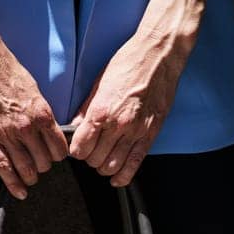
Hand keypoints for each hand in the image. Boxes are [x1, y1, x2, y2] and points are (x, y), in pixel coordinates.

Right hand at [0, 34, 67, 198]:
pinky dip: (14, 184)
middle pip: (44, 162)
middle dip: (44, 166)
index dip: (58, 155)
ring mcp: (6, 135)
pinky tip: (20, 192)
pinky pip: (3, 168)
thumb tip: (49, 132)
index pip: (59, 149)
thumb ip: (42, 114)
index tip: (54, 156)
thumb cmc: (7, 71)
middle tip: (40, 164)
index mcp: (42, 114)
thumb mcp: (35, 90)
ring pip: (26, 169)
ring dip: (31, 176)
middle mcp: (26, 127)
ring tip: (30, 177)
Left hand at [68, 33, 187, 186]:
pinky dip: (123, 176)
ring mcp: (135, 131)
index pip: (80, 148)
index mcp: (101, 111)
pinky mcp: (150, 134)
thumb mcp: (99, 83)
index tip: (77, 147)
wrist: (159, 55)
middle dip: (89, 158)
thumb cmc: (129, 63)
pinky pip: (135, 164)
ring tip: (103, 158)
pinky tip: (117, 178)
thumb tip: (75, 127)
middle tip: (91, 150)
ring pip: (112, 166)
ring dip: (104, 167)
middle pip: (94, 160)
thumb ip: (86, 109)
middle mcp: (117, 124)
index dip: (75, 150)